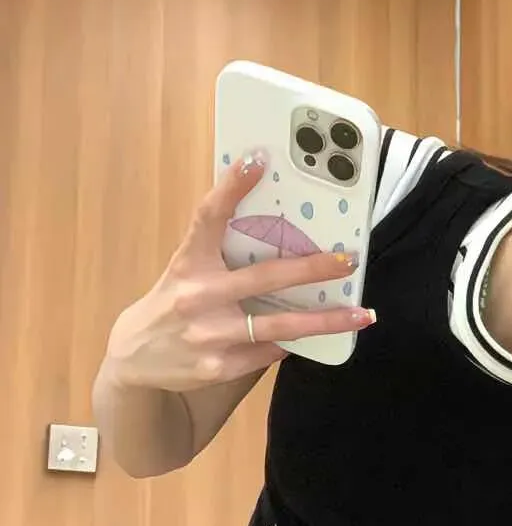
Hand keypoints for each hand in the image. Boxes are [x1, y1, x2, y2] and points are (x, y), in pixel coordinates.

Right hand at [102, 152, 375, 392]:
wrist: (136, 358)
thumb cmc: (173, 305)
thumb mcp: (186, 271)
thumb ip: (221, 255)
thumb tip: (280, 233)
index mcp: (189, 263)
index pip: (209, 217)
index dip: (232, 187)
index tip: (258, 159)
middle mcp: (198, 296)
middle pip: (265, 276)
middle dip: (312, 268)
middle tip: (349, 259)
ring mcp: (209, 334)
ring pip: (280, 325)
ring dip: (326, 321)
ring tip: (362, 315)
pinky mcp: (220, 366)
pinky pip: (271, 351)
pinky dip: (296, 343)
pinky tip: (320, 336)